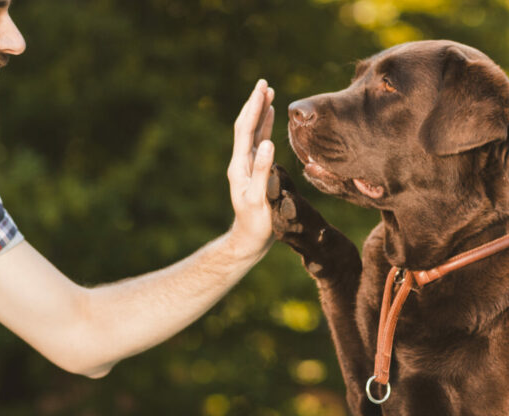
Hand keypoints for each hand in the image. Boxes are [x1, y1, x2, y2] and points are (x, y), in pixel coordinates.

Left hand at [225, 79, 276, 259]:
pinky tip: (269, 116)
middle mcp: (240, 162)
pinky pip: (258, 143)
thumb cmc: (256, 224)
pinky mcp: (255, 170)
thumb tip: (267, 143)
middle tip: (264, 83)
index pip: (245, 130)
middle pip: (246, 126)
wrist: (250, 240)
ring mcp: (246, 165)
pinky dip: (264, 127)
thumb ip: (262, 171)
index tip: (261, 89)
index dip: (253, 108)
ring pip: (252, 132)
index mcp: (239, 166)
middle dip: (254, 104)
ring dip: (259, 112)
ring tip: (268, 93)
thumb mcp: (259, 198)